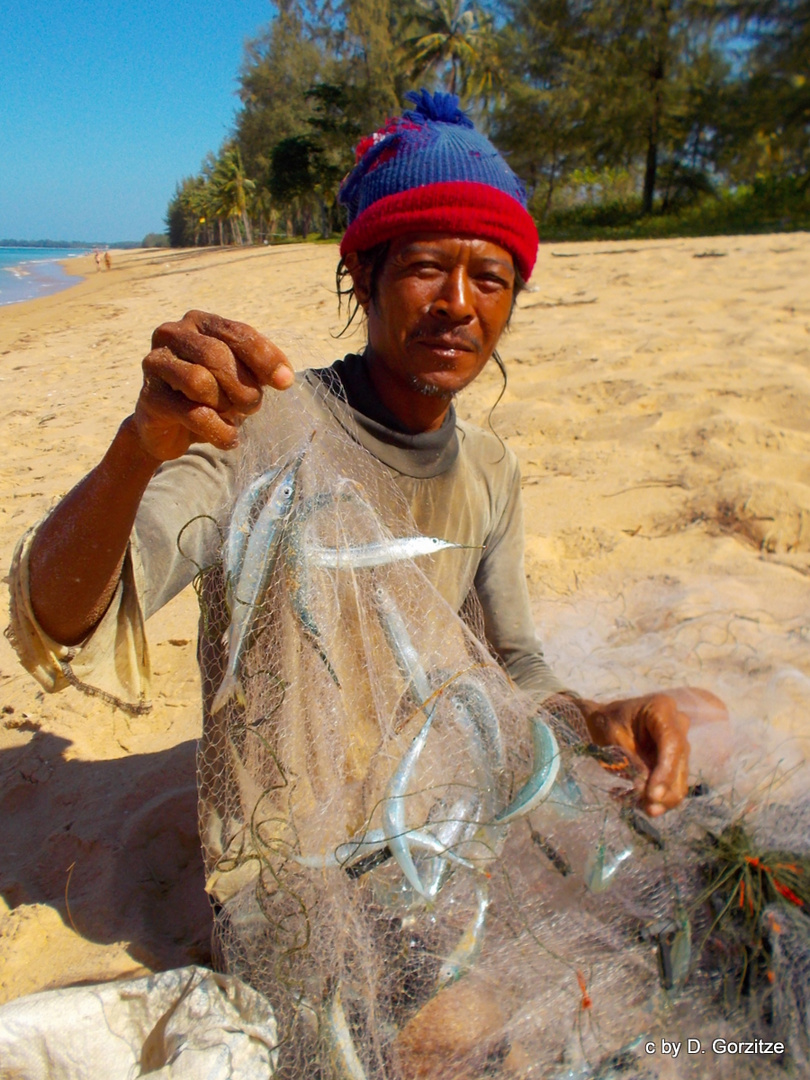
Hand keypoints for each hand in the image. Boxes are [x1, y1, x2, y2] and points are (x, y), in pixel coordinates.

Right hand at [133, 310, 294, 460]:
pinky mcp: (149, 397)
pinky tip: (227, 437)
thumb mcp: (239, 378)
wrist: (171, 429)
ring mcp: (156, 363)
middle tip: (252, 406)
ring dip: (226, 405)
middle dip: (243, 386)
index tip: (285, 382)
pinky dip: (218, 430)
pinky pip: (192, 413)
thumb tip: (284, 377)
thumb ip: (258, 370)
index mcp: (199, 322)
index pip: (237, 333)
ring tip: (232, 416)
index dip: (265, 358)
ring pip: (200, 381)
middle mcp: (173, 334)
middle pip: (217, 356)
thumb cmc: (211, 395)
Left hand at [580, 692, 690, 815]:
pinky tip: (636, 799)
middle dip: (665, 790)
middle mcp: (678, 724)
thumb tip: (649, 794)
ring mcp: (680, 743)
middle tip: (647, 809)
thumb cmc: (605, 724)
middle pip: (680, 763)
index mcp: (661, 709)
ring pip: (681, 778)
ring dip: (661, 798)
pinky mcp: (677, 760)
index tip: (653, 794)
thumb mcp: (614, 740)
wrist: (604, 722)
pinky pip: (674, 784)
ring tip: (635, 804)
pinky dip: (657, 797)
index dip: (666, 771)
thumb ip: (633, 764)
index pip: (673, 743)